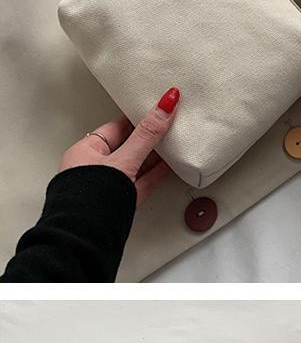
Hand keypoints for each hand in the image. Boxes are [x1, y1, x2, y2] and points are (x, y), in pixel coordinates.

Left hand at [59, 90, 179, 211]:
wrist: (87, 235)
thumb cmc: (91, 198)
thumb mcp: (124, 159)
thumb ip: (146, 135)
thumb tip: (164, 107)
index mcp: (84, 152)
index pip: (115, 128)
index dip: (136, 119)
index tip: (155, 110)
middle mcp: (94, 169)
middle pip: (127, 147)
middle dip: (148, 138)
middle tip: (168, 124)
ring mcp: (108, 187)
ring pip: (136, 166)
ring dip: (155, 157)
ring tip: (174, 143)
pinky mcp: (121, 202)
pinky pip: (142, 183)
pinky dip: (156, 174)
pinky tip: (171, 166)